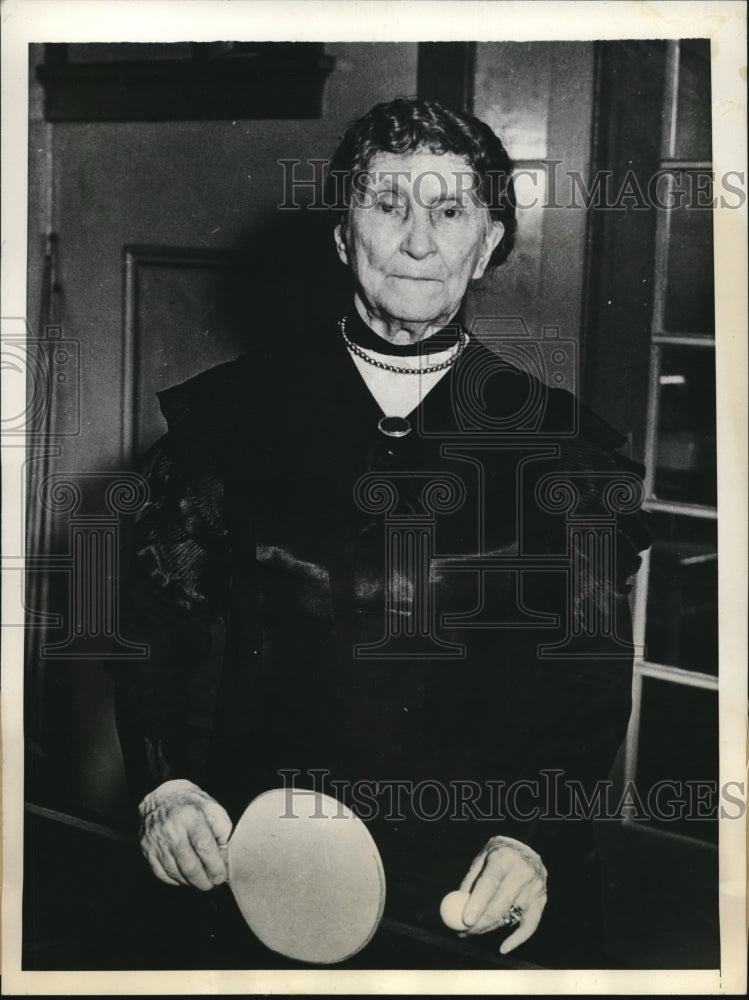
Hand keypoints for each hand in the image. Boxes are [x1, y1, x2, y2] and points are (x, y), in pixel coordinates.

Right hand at [138, 778, 232, 890]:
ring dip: (191, 882)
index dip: (215, 867)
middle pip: (189, 866)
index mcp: (190, 816)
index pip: (204, 848)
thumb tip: (224, 860)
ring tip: (202, 881)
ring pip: (176, 873)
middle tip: (213, 884)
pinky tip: (186, 877)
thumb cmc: (193, 806)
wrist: (163, 797)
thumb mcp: (214, 810)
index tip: (221, 877)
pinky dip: (176, 880)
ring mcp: (156, 840)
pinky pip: (162, 874)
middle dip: (204, 881)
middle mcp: (171, 829)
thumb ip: (223, 834)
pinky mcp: (147, 849)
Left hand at [458, 835, 547, 953]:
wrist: (528, 848)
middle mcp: (522, 873)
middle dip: (478, 924)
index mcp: (503, 857)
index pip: (490, 883)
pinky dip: (517, 939)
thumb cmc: (499, 853)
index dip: (477, 903)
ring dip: (488, 929)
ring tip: (472, 932)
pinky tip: (503, 948)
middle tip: (462, 932)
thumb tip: (457, 904)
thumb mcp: (482, 856)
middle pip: (499, 906)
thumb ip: (471, 879)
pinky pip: (530, 926)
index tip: (465, 921)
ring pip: (509, 917)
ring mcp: (534, 888)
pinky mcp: (541, 900)